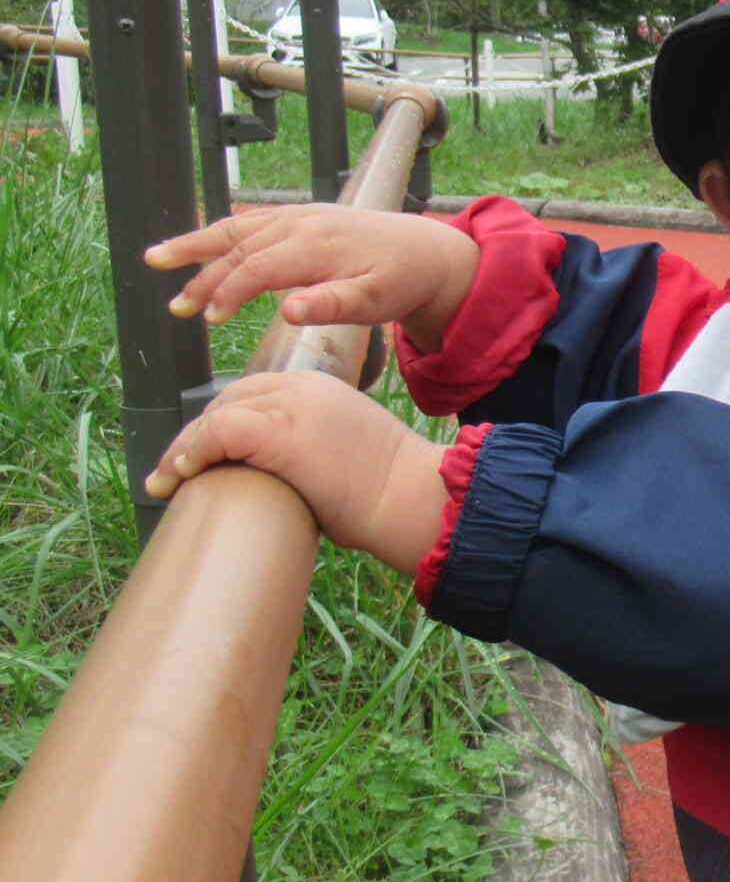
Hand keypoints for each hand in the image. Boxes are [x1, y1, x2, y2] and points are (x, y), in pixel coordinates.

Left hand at [144, 371, 448, 572]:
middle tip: (174, 471)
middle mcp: (301, 386)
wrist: (412, 496)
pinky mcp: (278, 431)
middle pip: (227, 400)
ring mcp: (289, 405)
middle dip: (196, 435)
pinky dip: (193, 452)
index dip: (219, 424)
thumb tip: (281, 483)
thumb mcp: (347, 452)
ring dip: (183, 449)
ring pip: (215, 414)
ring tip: (166, 480)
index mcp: (319, 387)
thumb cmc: (388, 492)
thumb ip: (311, 450)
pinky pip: (217, 432)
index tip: (202, 455)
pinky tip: (182, 473)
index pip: (251, 394)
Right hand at [145, 204, 479, 349]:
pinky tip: (205, 237)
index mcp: (315, 245)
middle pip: (237, 247)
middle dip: (201, 275)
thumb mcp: (375, 301)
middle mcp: (301, 223)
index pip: (256, 267)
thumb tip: (288, 310)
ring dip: (197, 243)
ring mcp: (300, 216)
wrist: (427, 252)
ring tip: (156, 258)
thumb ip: (332, 305)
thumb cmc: (400, 280)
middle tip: (175, 306)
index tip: (209, 318)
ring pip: (238, 228)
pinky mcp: (303, 217)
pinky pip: (254, 219)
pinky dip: (226, 229)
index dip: (227, 292)